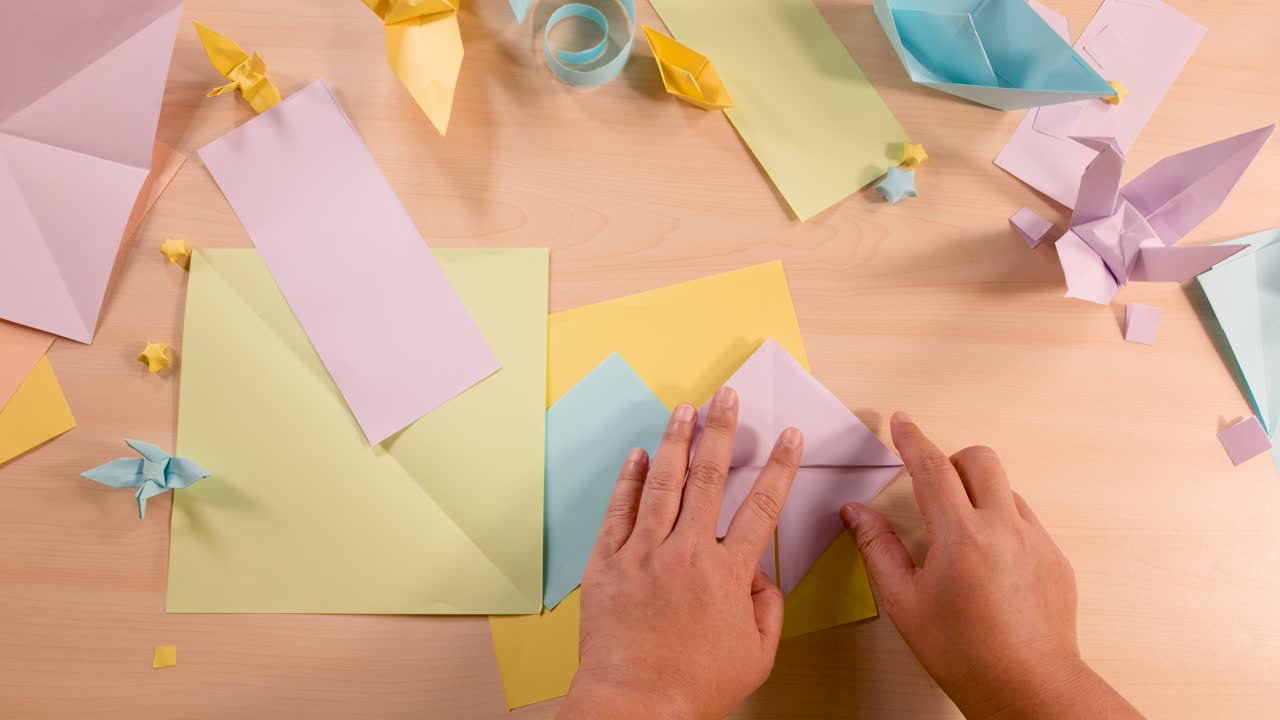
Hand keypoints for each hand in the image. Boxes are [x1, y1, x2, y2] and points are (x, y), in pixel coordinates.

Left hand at [557, 387, 803, 719]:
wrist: (635, 706)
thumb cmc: (695, 687)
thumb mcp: (757, 656)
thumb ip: (768, 609)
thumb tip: (762, 576)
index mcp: (727, 574)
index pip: (762, 508)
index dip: (781, 468)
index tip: (790, 437)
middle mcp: (686, 553)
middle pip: (710, 478)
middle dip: (722, 431)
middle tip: (727, 397)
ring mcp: (643, 554)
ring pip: (663, 484)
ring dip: (676, 441)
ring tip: (684, 408)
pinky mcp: (608, 563)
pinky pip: (620, 511)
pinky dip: (629, 480)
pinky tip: (638, 455)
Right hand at [843, 412, 1141, 719]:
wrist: (1028, 688)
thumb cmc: (965, 653)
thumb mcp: (904, 601)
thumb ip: (878, 548)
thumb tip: (857, 514)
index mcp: (961, 536)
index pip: (933, 467)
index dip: (912, 440)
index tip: (902, 423)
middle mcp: (1004, 529)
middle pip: (980, 459)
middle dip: (952, 459)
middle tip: (933, 483)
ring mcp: (1035, 541)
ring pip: (1005, 489)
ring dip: (978, 494)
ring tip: (959, 533)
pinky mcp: (1054, 559)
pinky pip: (1025, 521)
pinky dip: (1001, 523)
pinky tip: (987, 562)